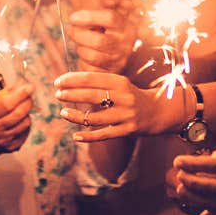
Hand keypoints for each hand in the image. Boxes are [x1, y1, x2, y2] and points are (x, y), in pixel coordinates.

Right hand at [0, 82, 33, 153]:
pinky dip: (25, 124)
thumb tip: (23, 84)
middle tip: (29, 95)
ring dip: (26, 113)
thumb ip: (5, 93)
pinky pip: (26, 132)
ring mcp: (2, 141)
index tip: (30, 86)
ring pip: (25, 123)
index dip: (20, 94)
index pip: (6, 104)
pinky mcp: (10, 147)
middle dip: (28, 101)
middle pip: (18, 114)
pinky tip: (19, 121)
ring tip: (21, 110)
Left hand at [54, 71, 186, 141]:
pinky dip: (88, 136)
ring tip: (63, 112)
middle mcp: (123, 96)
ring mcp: (125, 114)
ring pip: (94, 117)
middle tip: (57, 95)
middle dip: (71, 94)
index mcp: (120, 81)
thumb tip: (69, 82)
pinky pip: (104, 134)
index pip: (91, 78)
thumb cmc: (131, 96)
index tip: (58, 82)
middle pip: (91, 95)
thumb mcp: (119, 84)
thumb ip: (99, 83)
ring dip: (75, 116)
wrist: (158, 111)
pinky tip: (75, 136)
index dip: (72, 80)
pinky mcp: (127, 130)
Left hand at [69, 0, 136, 73]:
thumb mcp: (115, 15)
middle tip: (70, 29)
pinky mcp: (108, 73)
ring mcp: (117, 60)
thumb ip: (110, 7)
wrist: (122, 54)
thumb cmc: (113, 30)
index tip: (73, 17)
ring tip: (80, 42)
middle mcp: (124, 44)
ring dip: (80, 48)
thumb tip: (108, 1)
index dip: (89, 17)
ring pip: (91, 55)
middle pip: (99, 41)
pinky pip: (88, 69)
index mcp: (126, 26)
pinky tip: (84, 55)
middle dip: (79, 35)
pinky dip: (82, 61)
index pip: (110, 18)